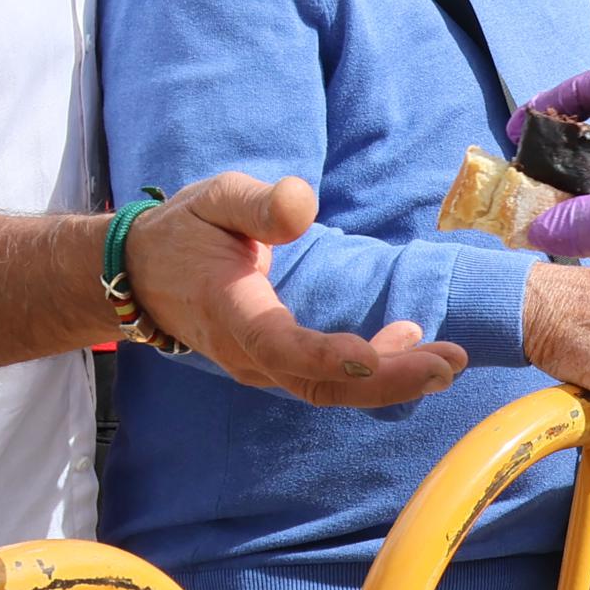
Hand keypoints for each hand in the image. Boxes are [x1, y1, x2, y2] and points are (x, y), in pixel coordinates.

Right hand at [127, 173, 471, 407]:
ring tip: (446, 361)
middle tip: (448, 364)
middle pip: (317, 385)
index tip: (372, 354)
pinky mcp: (274, 367)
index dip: (324, 356)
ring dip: (389, 382)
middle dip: (387, 381)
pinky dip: (372, 375)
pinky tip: (409, 346)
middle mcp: (245, 352)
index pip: (278, 344)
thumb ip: (258, 204)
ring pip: (326, 391)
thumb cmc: (185, 231)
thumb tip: (303, 205)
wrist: (142, 274)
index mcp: (229, 308)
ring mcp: (259, 367)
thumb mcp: (215, 197)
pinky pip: (324, 383)